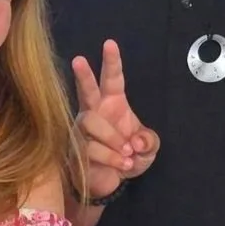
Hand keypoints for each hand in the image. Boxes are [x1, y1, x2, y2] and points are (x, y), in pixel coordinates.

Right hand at [73, 40, 159, 200]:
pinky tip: (122, 165)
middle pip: (87, 90)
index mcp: (114, 103)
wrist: (113, 182)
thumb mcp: (147, 148)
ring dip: (113, 139)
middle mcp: (95, 111)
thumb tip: (137, 141)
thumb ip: (148, 141)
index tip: (109, 43)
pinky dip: (111, 157)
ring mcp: (82, 129)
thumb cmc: (129, 157)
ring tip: (127, 155)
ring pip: (91, 122)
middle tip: (78, 60)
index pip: (112, 78)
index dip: (112, 62)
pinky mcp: (75, 148)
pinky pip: (91, 147)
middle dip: (83, 75)